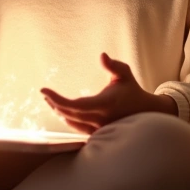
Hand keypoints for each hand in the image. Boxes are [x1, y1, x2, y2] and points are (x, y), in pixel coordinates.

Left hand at [41, 53, 176, 133]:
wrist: (146, 113)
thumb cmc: (132, 90)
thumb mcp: (125, 74)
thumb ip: (113, 65)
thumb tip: (102, 55)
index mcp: (105, 103)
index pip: (75, 105)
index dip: (57, 99)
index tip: (44, 90)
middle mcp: (100, 119)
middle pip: (69, 115)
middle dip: (54, 103)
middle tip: (45, 94)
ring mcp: (99, 129)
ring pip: (71, 123)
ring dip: (58, 112)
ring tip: (50, 101)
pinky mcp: (98, 134)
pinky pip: (77, 129)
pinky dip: (67, 119)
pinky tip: (61, 111)